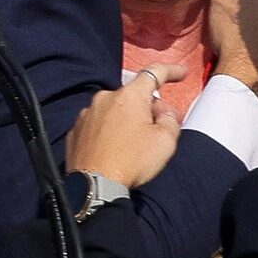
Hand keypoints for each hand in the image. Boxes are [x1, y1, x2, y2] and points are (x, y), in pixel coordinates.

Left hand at [65, 63, 184, 188]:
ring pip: (115, 109)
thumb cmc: (131, 161)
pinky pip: (99, 124)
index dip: (171, 71)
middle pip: (135, 95)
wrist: (93, 186)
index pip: (154, 73)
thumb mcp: (165, 142)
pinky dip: (109, 131)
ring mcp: (88, 113)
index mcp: (130, 95)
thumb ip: (170, 120)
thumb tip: (164, 113)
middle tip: (162, 127)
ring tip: (135, 144)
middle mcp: (106, 98)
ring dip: (128, 119)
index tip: (182, 73)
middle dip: (150, 107)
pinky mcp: (76, 130)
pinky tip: (115, 149)